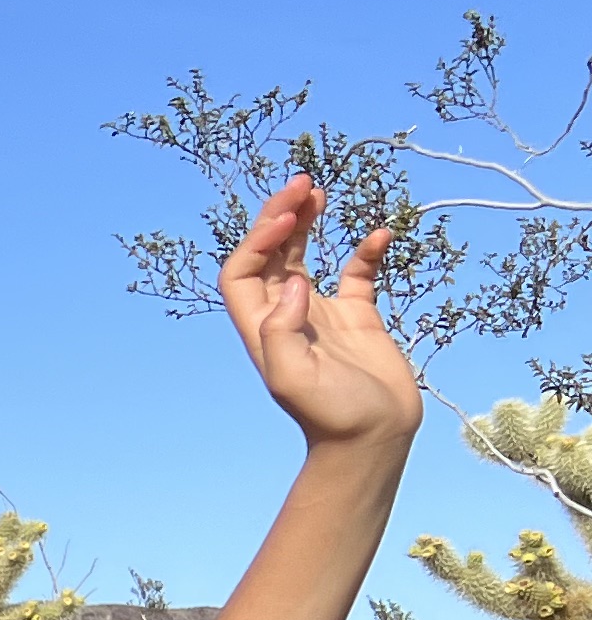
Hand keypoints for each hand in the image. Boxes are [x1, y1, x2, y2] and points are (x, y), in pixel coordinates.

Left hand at [221, 175, 420, 453]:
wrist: (374, 437)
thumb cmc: (333, 414)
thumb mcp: (294, 379)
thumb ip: (282, 331)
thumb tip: (292, 284)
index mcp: (262, 328)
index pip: (241, 272)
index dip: (256, 240)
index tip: (286, 218)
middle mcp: (285, 315)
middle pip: (269, 256)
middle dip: (278, 218)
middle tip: (300, 183)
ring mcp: (320, 313)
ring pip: (304, 257)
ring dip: (307, 224)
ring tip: (318, 192)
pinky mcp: (357, 316)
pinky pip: (357, 273)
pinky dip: (364, 250)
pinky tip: (377, 236)